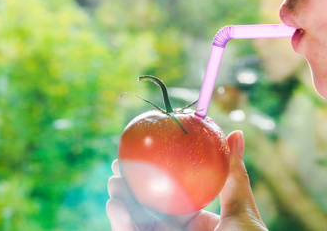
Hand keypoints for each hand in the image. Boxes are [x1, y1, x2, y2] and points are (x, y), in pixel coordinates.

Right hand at [106, 130, 267, 230]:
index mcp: (199, 224)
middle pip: (148, 207)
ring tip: (112, 181)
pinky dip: (121, 223)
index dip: (155, 175)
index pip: (172, 195)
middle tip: (118, 165)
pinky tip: (114, 205)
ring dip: (121, 201)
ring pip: (136, 222)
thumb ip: (234, 174)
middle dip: (130, 186)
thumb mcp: (240, 209)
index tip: (141, 154)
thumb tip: (236, 132)